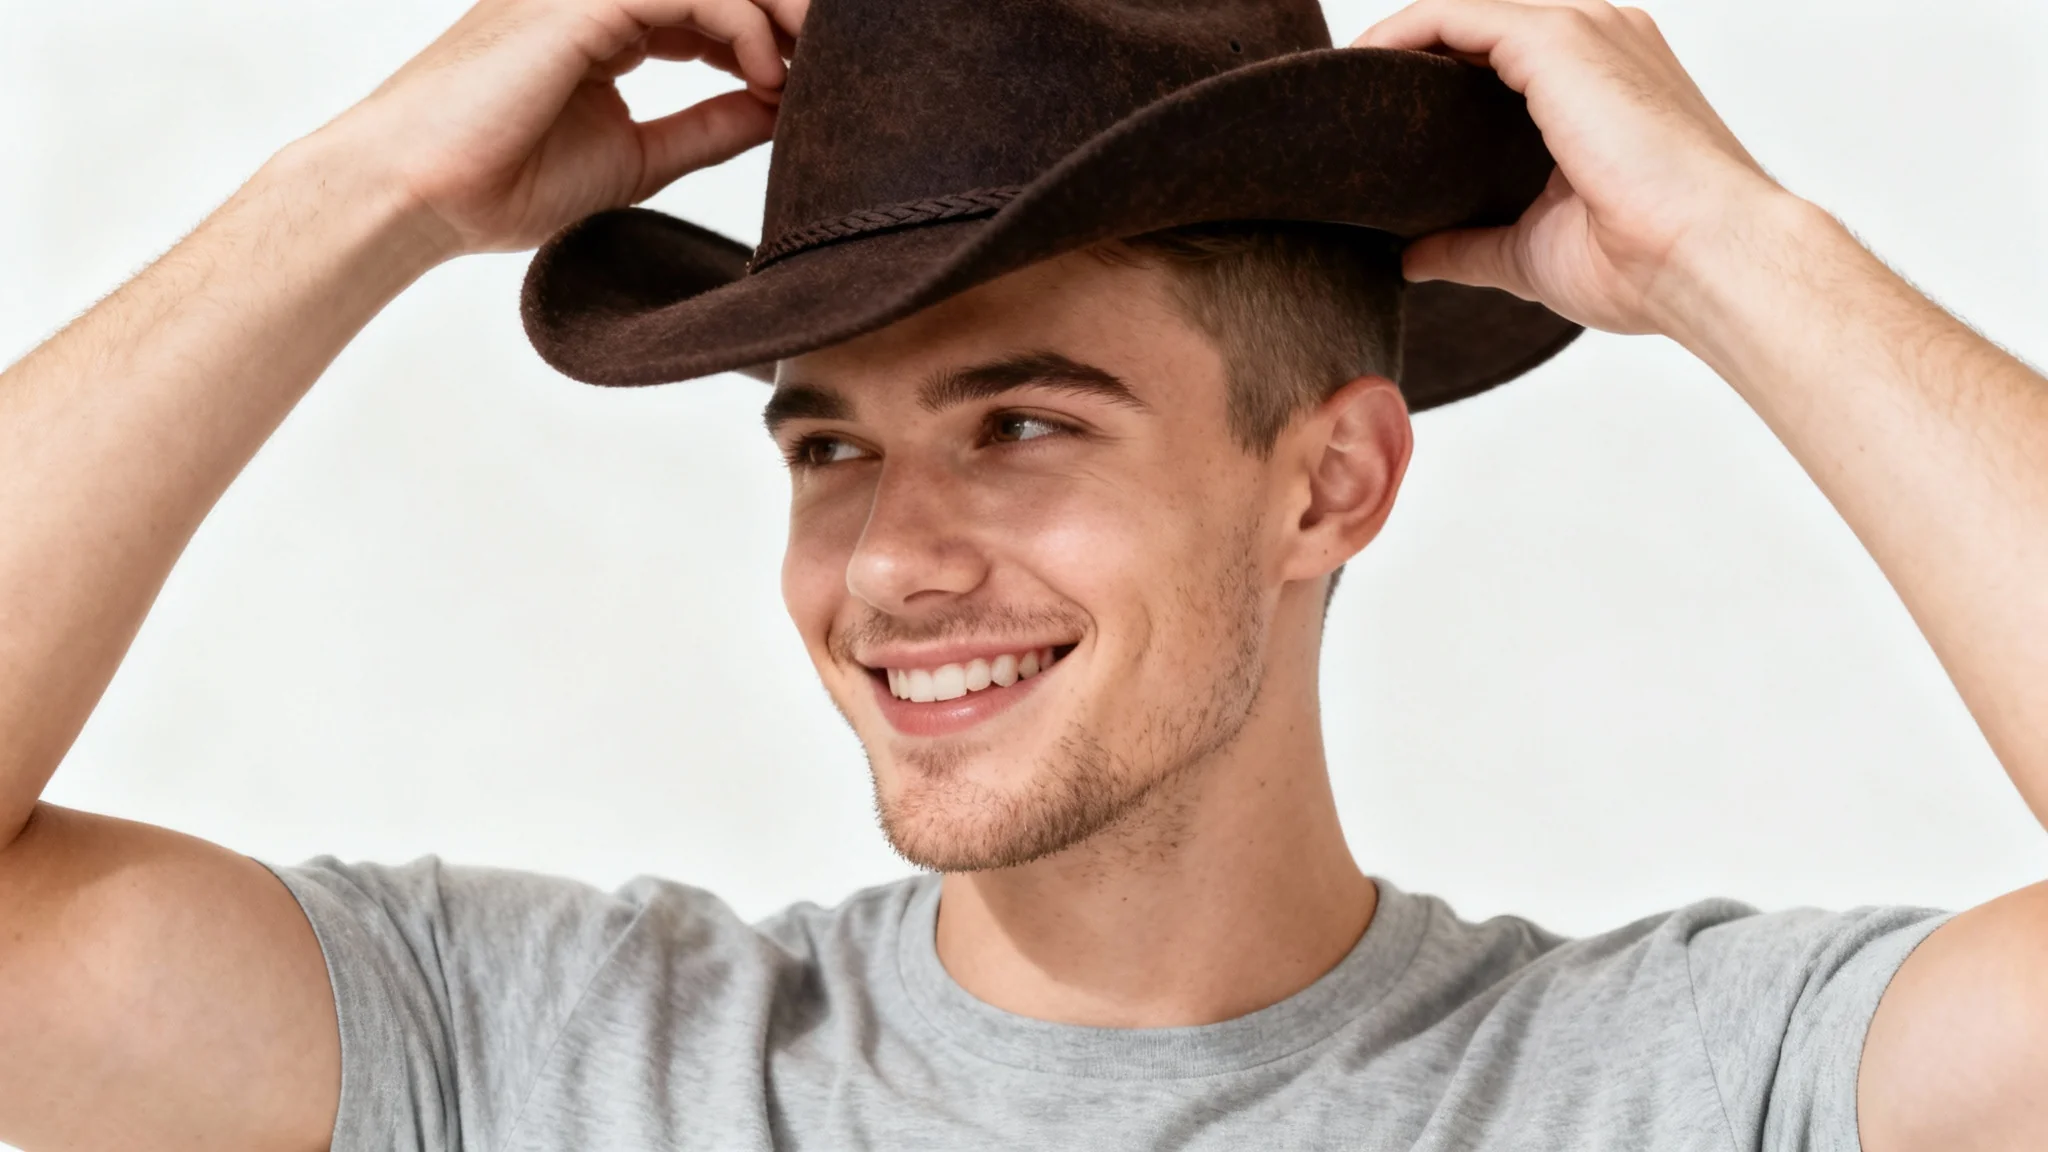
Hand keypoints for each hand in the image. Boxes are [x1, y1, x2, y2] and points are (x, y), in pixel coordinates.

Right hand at [330, 0, 805, 256]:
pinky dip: (742, 27)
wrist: (416, 196)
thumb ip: (708, 126)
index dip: (770, 38)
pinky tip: (771, 80)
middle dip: (787, 14)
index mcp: (601, 23)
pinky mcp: (577, 2)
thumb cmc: (499, 184)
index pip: (708, 4)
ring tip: (818, 71)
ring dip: (778, 15)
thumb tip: (777, 116)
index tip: (815, 88)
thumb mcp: (638, 156)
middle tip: (844, 62)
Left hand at [1356, 0, 1791, 337]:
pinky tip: (1358, 72)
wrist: (1709, 262)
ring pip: (1462, 16)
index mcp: (1603, 81)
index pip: (1499, 60)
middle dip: (1405, 63)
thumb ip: (1471, 243)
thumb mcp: (1533, 251)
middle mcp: (1599, 40)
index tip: (1369, 124)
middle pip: (1477, 31)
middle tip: (1341, 111)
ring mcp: (1584, 30)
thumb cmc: (1646, 265)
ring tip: (1339, 94)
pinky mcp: (1559, 39)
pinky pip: (1454, 17)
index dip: (1431, 82)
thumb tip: (1411, 256)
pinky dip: (1401, 37)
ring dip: (1394, 47)